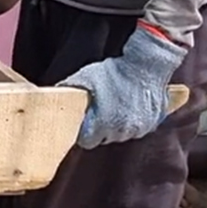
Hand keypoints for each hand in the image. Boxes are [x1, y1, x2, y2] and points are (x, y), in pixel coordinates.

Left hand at [61, 25, 187, 149]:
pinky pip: (137, 129)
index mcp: (103, 124)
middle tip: (99, 111)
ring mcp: (139, 129)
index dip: (84, 132)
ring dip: (116, 125)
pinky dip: (132, 121)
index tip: (84, 123)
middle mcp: (122, 131)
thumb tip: (54, 95)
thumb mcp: (85, 78)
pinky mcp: (152, 124)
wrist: (145, 66)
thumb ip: (68, 89)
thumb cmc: (113, 72)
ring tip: (115, 106)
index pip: (88, 142)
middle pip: (105, 138)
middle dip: (100, 128)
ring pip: (121, 134)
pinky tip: (129, 106)